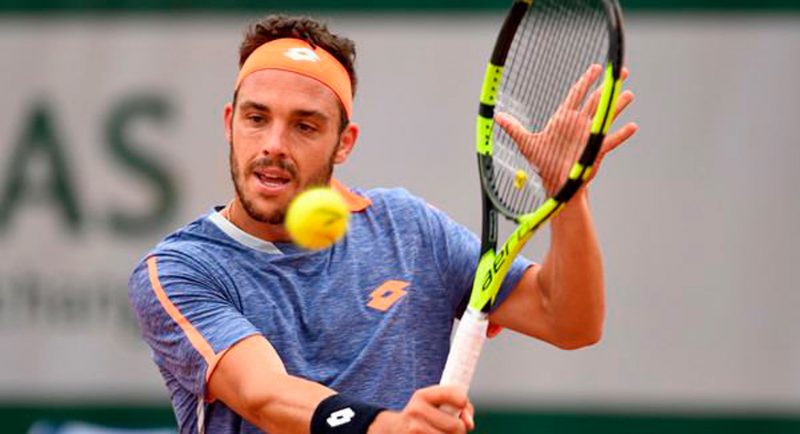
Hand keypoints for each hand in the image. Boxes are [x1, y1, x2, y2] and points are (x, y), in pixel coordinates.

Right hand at [368, 385, 474, 432]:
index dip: (463, 403)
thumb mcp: (435, 403)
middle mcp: (416, 411)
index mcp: (423, 395)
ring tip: (442, 433)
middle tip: (453, 429)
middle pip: (457, 427)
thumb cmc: (424, 415)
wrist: (393, 429)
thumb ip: (460, 406)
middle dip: (460, 430)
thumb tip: (469, 424)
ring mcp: (413, 430)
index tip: (461, 407)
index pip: (456, 396)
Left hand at [494, 65, 637, 193]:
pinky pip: (611, 140)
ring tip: (630, 94)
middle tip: (620, 71)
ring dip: (618, 106)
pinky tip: (633, 126)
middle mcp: (579, 124)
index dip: (586, 80)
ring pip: (606, 117)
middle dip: (608, 86)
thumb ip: (514, 128)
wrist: (556, 181)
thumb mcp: (527, 143)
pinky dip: (621, 134)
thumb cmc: (543, 161)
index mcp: (564, 119)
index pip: (577, 94)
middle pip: (596, 100)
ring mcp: (589, 136)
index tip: (596, 67)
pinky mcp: (596, 151)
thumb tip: (496, 116)